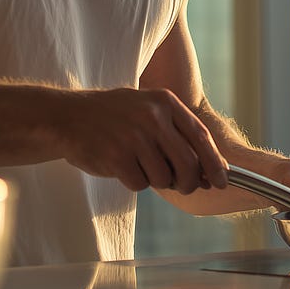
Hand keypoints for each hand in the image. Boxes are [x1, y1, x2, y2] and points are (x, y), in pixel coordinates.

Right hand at [52, 87, 228, 193]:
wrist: (67, 117)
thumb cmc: (113, 118)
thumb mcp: (148, 110)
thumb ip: (178, 135)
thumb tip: (212, 171)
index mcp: (164, 102)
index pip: (201, 137)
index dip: (216, 163)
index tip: (223, 181)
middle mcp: (152, 117)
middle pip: (188, 164)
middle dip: (189, 182)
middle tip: (182, 186)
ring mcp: (134, 137)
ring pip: (164, 178)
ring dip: (155, 180)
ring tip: (139, 164)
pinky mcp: (117, 157)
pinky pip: (140, 184)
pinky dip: (134, 182)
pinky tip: (122, 166)